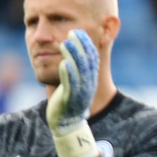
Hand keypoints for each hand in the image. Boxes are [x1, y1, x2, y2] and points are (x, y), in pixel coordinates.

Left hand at [46, 30, 98, 156]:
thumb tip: (74, 50)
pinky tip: (64, 63)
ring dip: (73, 56)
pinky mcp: (70, 100)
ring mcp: (80, 93)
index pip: (92, 59)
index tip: (79, 32)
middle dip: (81, 47)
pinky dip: (68, 74)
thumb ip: (76, 69)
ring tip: (66, 43)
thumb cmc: (67, 102)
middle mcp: (88, 85)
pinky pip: (70, 85)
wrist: (66, 124)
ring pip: (79, 72)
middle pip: (87, 63)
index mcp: (89, 80)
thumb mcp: (74, 83)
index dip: (87, 45)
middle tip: (73, 33)